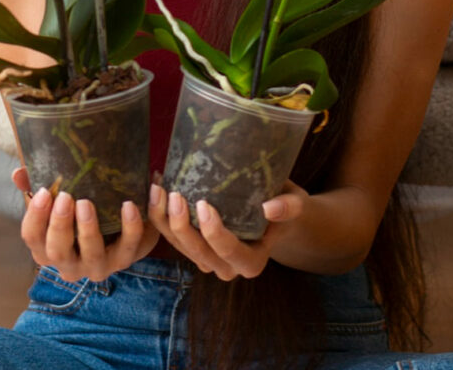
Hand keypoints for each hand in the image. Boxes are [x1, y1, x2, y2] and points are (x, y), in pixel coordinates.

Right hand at [12, 167, 158, 281]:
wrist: (119, 229)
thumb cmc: (78, 212)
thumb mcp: (58, 201)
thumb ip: (37, 186)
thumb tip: (19, 173)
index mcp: (46, 248)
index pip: (32, 238)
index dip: (35, 217)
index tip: (44, 192)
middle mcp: (68, 264)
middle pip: (57, 251)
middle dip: (60, 225)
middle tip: (66, 197)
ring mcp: (96, 265)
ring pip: (91, 255)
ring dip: (88, 229)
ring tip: (87, 203)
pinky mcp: (124, 259)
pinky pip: (128, 246)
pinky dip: (130, 226)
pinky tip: (128, 205)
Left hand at [148, 173, 309, 280]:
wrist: (272, 211)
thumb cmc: (285, 206)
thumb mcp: (295, 203)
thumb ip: (288, 207)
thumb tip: (270, 208)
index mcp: (251, 263)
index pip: (229, 251)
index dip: (213, 232)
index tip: (203, 204)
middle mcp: (226, 267)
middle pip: (197, 252)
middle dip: (181, 225)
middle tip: (173, 194)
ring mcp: (205, 259)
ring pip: (177, 245)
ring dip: (163, 219)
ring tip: (158, 187)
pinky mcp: (191, 247)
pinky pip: (171, 234)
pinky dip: (160, 213)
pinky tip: (157, 185)